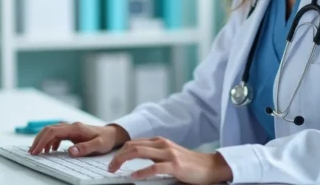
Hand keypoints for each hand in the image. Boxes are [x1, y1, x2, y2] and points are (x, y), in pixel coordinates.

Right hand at [28, 121, 129, 155]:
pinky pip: (57, 134)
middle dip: (39, 140)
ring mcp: (71, 128)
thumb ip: (85, 148)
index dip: (42, 141)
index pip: (53, 131)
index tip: (36, 151)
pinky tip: (51, 150)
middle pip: (49, 129)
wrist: (112, 134)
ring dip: (43, 140)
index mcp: (75, 128)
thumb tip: (70, 151)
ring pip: (52, 131)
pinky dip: (50, 142)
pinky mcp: (72, 132)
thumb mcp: (99, 145)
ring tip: (38, 152)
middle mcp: (71, 126)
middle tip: (32, 152)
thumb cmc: (106, 139)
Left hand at [107, 137, 232, 183]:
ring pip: (139, 152)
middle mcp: (162, 144)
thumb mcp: (169, 155)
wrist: (210, 166)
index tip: (112, 161)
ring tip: (115, 170)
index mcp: (160, 141)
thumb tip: (135, 161)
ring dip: (123, 160)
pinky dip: (141, 172)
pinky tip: (133, 177)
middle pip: (133, 146)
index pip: (134, 142)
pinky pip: (154, 168)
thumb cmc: (189, 164)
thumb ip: (155, 155)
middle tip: (109, 167)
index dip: (120, 151)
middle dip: (117, 156)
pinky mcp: (175, 165)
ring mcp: (169, 154)